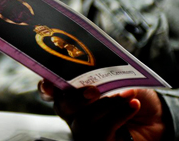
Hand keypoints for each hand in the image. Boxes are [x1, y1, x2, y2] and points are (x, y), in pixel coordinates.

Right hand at [38, 80, 166, 140]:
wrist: (156, 117)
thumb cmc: (132, 94)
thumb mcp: (119, 76)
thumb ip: (103, 73)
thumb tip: (97, 69)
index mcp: (71, 93)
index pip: (49, 90)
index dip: (46, 87)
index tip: (49, 84)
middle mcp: (73, 113)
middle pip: (62, 107)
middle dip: (76, 98)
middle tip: (95, 90)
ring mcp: (84, 130)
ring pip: (83, 121)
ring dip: (106, 106)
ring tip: (127, 96)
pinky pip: (100, 133)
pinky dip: (118, 116)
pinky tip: (132, 105)